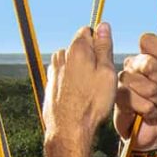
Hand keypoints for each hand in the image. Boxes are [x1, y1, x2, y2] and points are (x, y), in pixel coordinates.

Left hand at [40, 22, 117, 156]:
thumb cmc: (91, 104)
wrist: (68, 130)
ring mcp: (53, 71)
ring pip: (70, 62)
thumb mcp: (107, 73)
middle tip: (99, 78)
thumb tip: (104, 26)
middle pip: (78, 47)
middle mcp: (61, 56)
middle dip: (89, 57)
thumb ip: (104, 47)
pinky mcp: (49, 85)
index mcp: (77, 49)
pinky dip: (71, 83)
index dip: (99, 42)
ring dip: (79, 70)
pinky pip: (63, 77)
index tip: (105, 58)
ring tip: (88, 90)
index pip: (88, 31)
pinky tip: (78, 97)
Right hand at [114, 30, 156, 150]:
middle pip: (147, 62)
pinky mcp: (116, 99)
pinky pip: (135, 100)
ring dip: (155, 100)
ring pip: (142, 84)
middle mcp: (131, 68)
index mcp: (146, 59)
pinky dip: (148, 111)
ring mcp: (122, 83)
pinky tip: (146, 115)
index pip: (148, 40)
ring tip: (155, 106)